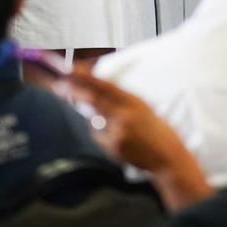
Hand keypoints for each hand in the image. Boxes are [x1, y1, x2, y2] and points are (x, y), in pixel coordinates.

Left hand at [63, 69, 194, 173]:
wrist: (168, 158)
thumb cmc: (158, 131)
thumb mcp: (144, 107)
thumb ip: (122, 99)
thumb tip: (97, 89)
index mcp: (134, 102)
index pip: (105, 86)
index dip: (86, 76)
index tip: (70, 69)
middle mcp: (125, 115)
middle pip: (93, 99)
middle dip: (74, 91)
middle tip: (59, 85)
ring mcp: (118, 132)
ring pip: (95, 120)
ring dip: (98, 120)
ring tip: (123, 129)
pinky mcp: (113, 148)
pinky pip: (100, 137)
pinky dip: (104, 136)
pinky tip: (122, 141)